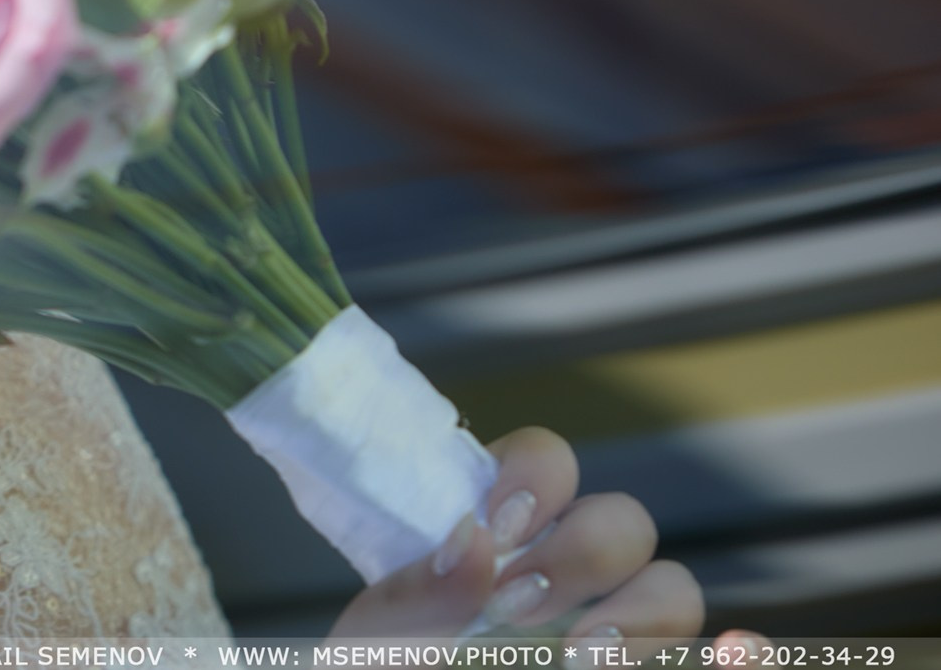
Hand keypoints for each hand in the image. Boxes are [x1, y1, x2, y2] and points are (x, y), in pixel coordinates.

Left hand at [329, 427, 738, 646]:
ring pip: (672, 591)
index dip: (535, 475)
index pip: (545, 460)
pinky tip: (733, 655)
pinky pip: (718, 658)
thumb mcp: (372, 647)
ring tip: (579, 654)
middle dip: (583, 553)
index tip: (494, 527)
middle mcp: (561, 577)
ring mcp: (608, 633)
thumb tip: (473, 544)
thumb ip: (411, 603)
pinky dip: (736, 658)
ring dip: (643, 613)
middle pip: (621, 522)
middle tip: (520, 606)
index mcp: (495, 538)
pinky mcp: (640, 668)